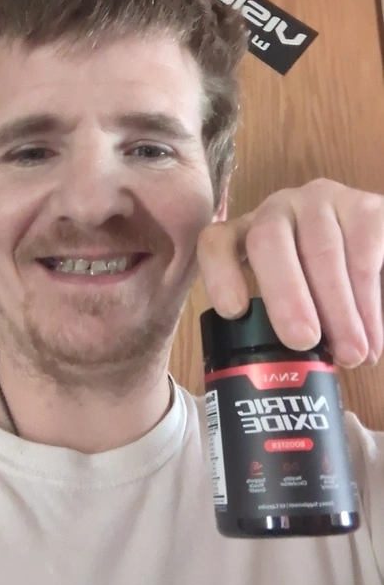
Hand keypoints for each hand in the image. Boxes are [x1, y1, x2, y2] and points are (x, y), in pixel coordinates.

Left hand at [197, 179, 383, 368]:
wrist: (378, 258)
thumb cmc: (322, 291)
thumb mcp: (291, 302)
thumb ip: (274, 325)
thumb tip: (268, 381)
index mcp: (246, 234)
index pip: (217, 241)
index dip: (220, 272)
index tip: (233, 312)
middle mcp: (278, 210)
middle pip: (268, 240)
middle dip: (285, 294)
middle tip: (303, 342)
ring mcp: (322, 203)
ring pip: (320, 249)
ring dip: (338, 308)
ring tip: (352, 355)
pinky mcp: (365, 207)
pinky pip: (364, 251)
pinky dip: (368, 301)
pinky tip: (373, 335)